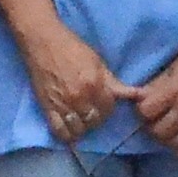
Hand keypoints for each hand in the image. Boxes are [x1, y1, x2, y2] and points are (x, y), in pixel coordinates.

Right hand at [18, 21, 125, 146]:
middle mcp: (80, 98)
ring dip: (82, 127)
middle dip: (96, 118)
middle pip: (94, 121)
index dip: (108, 108)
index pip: (108, 109)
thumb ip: (113, 82)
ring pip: (78, 130)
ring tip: (81, 120)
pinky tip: (69, 129)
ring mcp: (63, 105)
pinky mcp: (47, 108)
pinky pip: (59, 131)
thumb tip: (135, 94)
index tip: (104, 105)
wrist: (42, 41)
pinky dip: (66, 135)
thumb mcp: (97, 61)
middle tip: (92, 111)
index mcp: (95, 84)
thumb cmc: (72, 47)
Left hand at [127, 41, 177, 154]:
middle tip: (153, 122)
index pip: (145, 112)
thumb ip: (155, 86)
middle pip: (159, 131)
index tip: (143, 108)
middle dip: (152, 127)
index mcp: (172, 91)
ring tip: (166, 132)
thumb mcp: (171, 68)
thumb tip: (137, 98)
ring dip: (167, 140)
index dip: (141, 111)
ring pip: (176, 142)